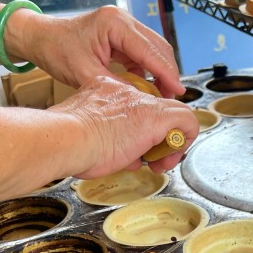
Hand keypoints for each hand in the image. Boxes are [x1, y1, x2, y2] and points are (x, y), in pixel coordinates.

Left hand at [21, 6, 183, 97]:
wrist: (39, 38)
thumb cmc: (55, 50)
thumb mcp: (85, 74)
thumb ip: (116, 85)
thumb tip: (141, 100)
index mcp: (114, 23)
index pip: (150, 50)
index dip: (166, 72)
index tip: (177, 91)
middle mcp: (122, 20)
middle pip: (158, 47)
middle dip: (167, 72)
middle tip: (172, 96)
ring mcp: (123, 26)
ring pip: (153, 50)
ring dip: (159, 71)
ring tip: (161, 94)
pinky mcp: (121, 35)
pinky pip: (142, 53)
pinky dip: (147, 69)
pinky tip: (148, 86)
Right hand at [51, 76, 197, 177]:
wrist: (65, 139)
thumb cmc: (66, 142)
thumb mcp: (83, 132)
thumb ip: (102, 136)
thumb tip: (121, 154)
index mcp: (104, 89)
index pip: (134, 106)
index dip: (140, 130)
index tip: (135, 148)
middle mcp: (125, 90)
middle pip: (154, 111)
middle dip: (156, 139)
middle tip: (151, 160)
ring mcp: (142, 102)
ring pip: (172, 115)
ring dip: (169, 144)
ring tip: (158, 163)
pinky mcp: (157, 116)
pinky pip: (187, 120)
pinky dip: (185, 140)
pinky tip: (169, 158)